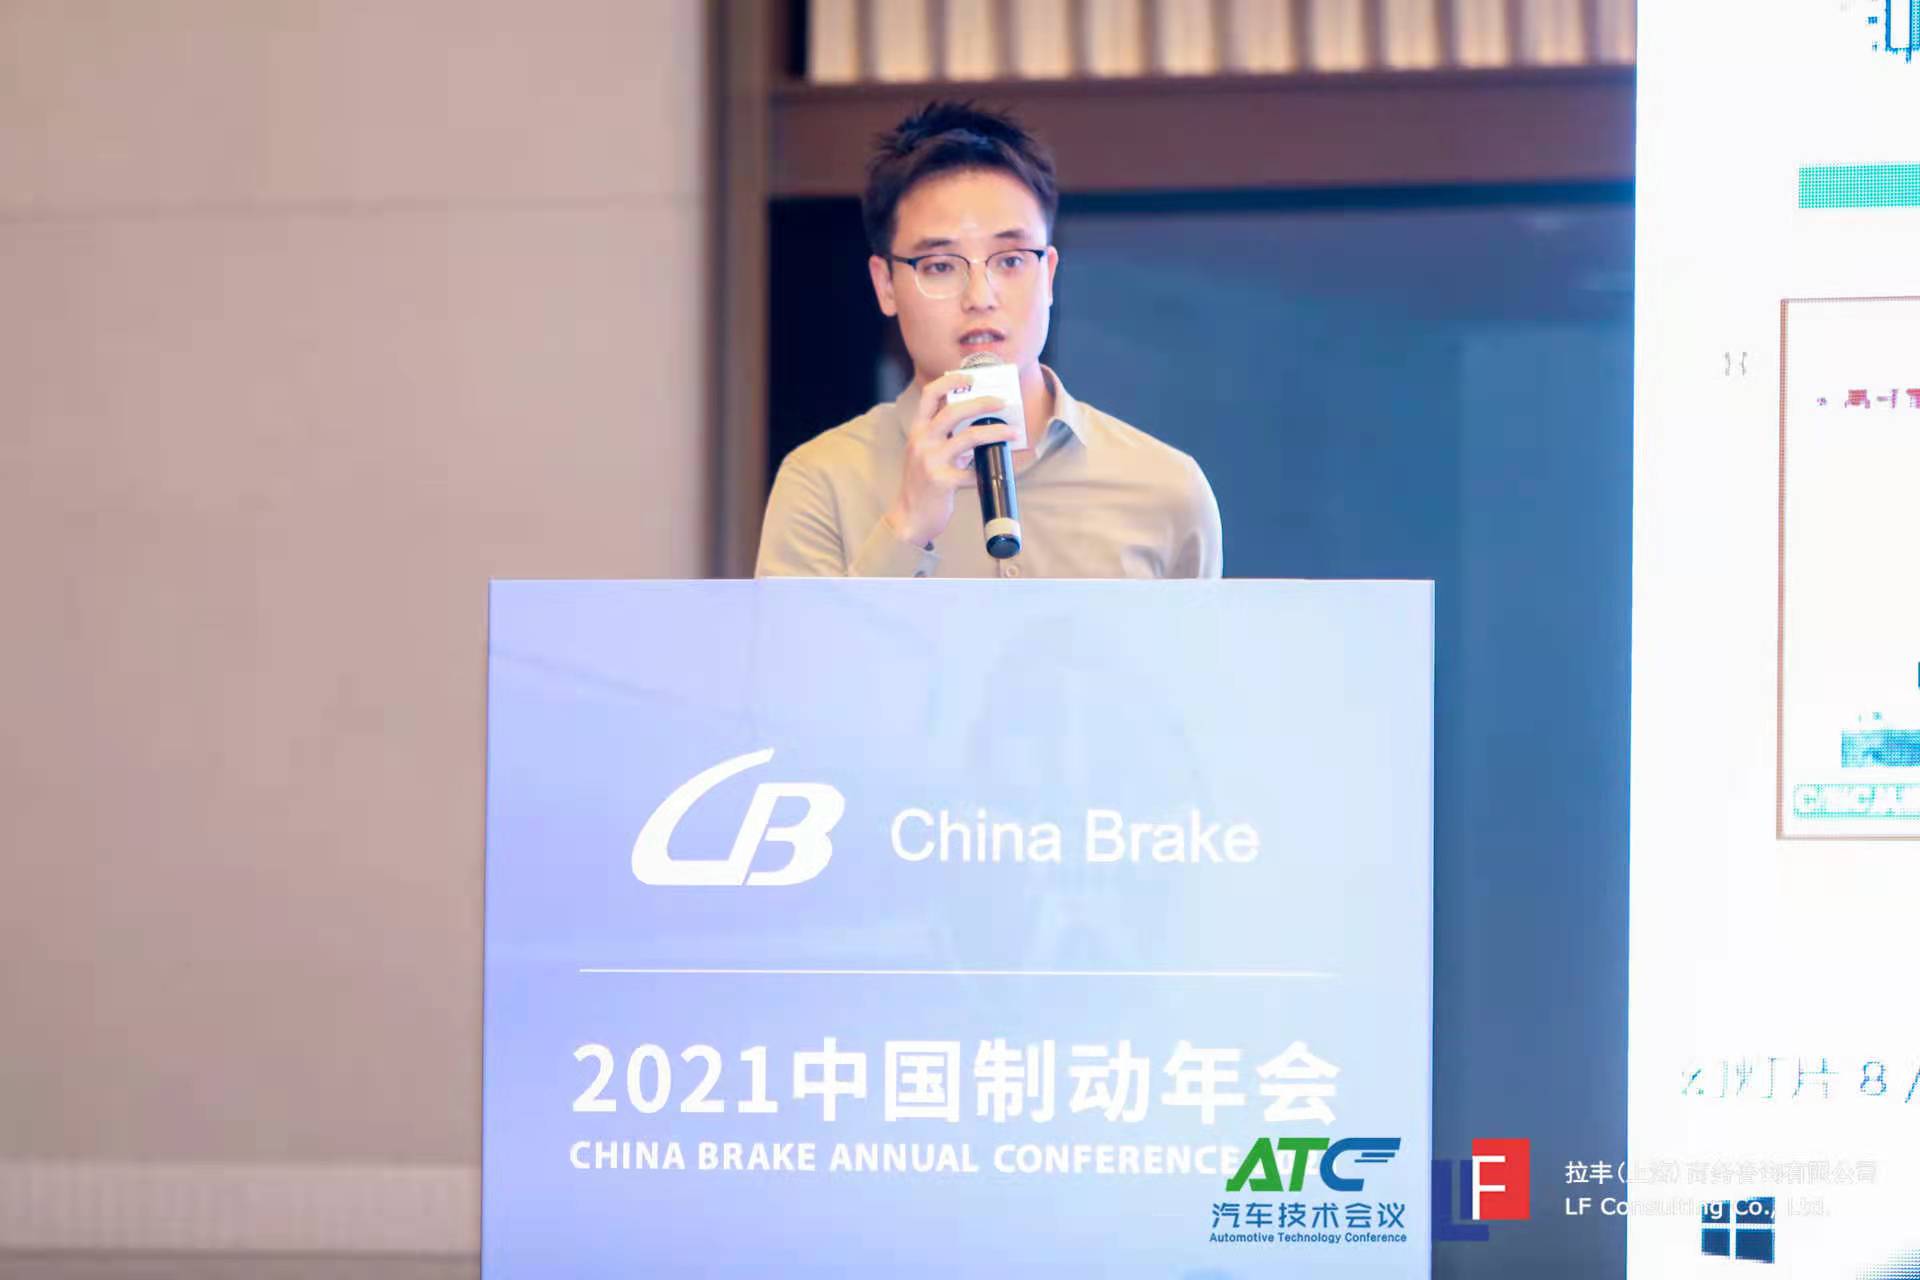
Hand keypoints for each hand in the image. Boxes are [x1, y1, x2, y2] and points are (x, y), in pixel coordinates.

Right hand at [882, 373, 1016, 547]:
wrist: (909, 518)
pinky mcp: (942, 482)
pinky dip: (994, 469)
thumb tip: (975, 421)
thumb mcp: (924, 453)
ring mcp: (931, 462)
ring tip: (1013, 432)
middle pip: (953, 411)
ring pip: (969, 438)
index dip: (950, 381)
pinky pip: (973, 472)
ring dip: (996, 432)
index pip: (930, 395)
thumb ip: (942, 436)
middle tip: (1002, 402)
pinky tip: (1006, 468)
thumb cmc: (922, 484)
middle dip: (982, 402)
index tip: (971, 376)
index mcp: (918, 431)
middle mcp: (922, 442)